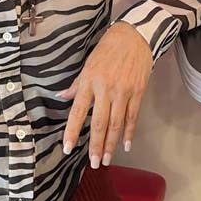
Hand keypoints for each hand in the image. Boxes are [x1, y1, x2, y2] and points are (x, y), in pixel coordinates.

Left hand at [60, 22, 152, 166]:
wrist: (134, 36)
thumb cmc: (107, 49)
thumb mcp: (87, 64)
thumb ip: (77, 84)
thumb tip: (62, 97)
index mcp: (89, 81)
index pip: (78, 111)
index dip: (71, 131)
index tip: (67, 148)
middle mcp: (105, 89)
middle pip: (99, 123)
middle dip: (95, 145)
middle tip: (93, 164)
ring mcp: (123, 92)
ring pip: (116, 124)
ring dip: (111, 144)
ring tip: (105, 159)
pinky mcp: (138, 92)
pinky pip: (132, 117)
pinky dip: (129, 132)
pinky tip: (126, 145)